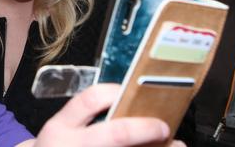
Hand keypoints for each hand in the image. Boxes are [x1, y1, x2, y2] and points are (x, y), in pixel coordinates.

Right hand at [24, 84, 181, 146]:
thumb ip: (87, 117)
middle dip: (145, 128)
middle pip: (116, 134)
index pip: (89, 100)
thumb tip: (129, 103)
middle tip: (162, 126)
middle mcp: (71, 146)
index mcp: (61, 127)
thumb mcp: (63, 128)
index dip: (115, 92)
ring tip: (174, 144)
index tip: (133, 92)